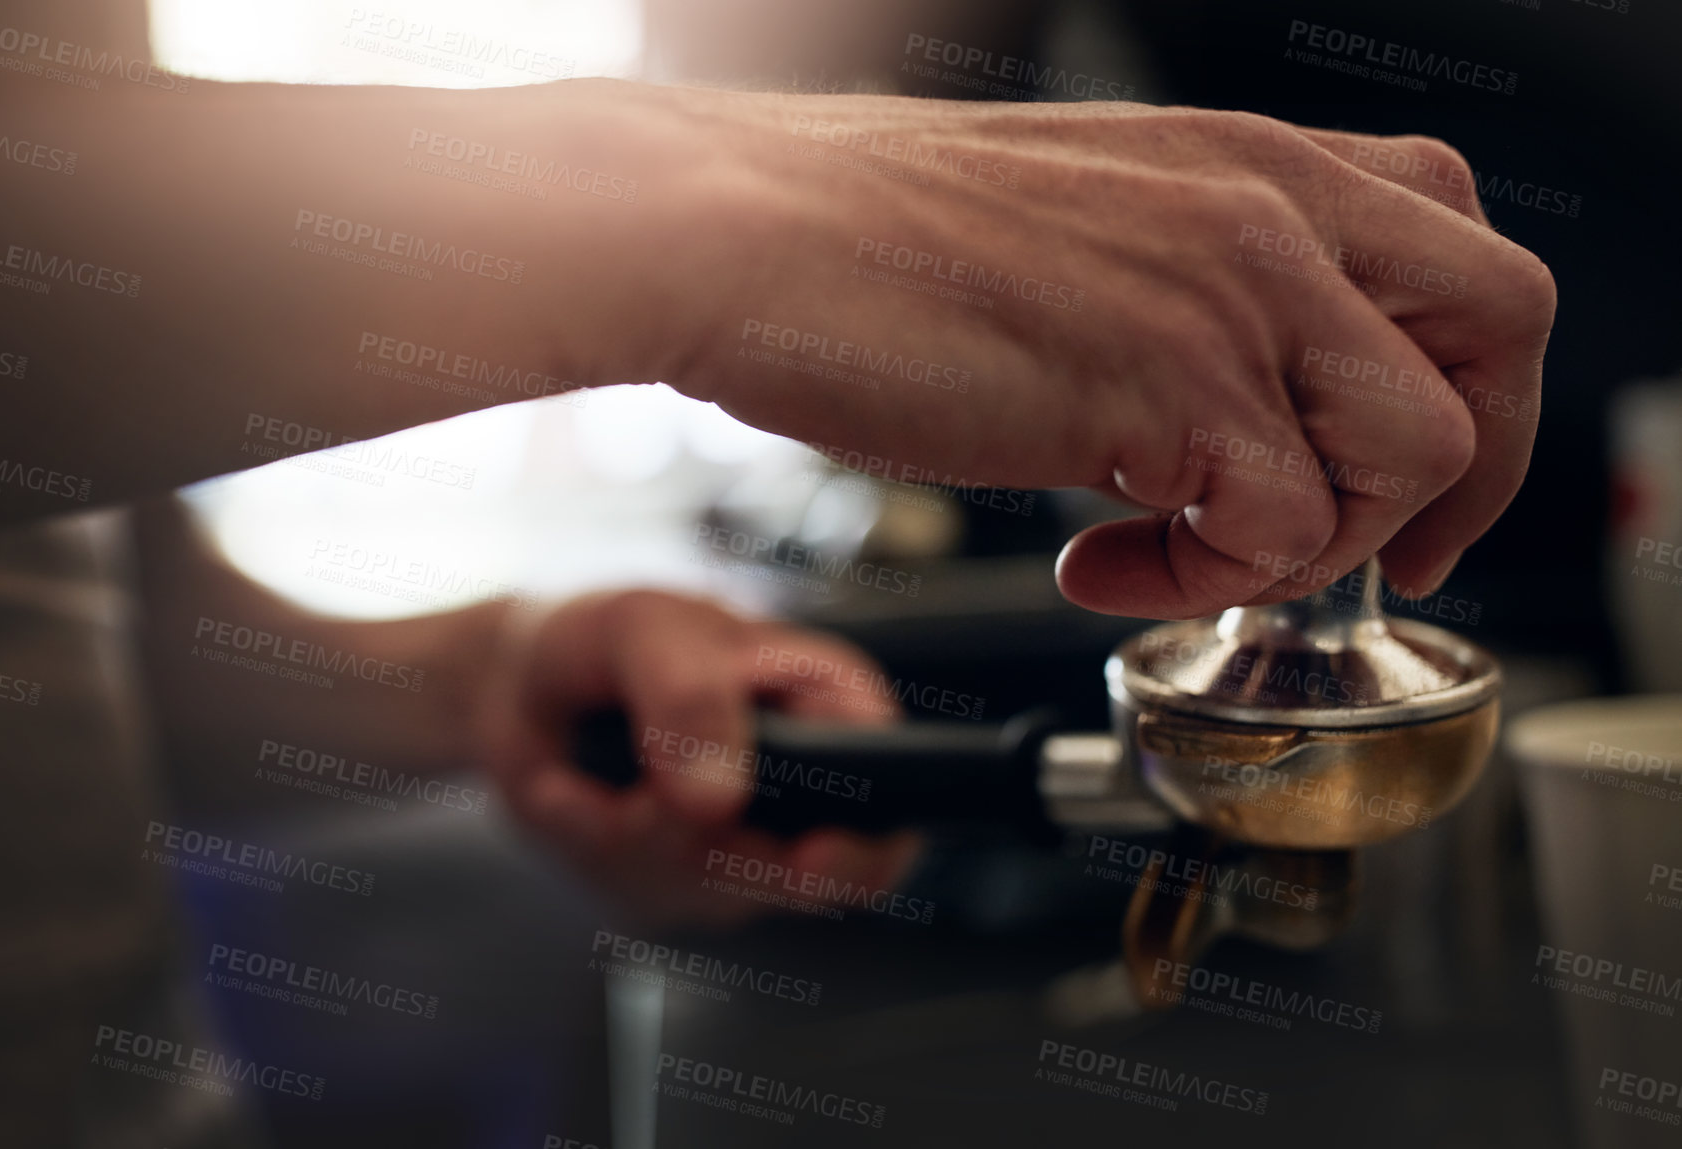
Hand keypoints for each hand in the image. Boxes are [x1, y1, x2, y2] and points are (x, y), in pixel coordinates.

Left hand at [474, 589, 920, 924]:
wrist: (520, 680)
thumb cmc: (610, 634)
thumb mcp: (646, 632)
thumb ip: (687, 698)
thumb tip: (719, 802)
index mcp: (831, 704)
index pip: (896, 796)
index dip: (864, 844)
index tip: (805, 859)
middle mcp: (807, 786)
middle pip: (802, 873)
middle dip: (700, 844)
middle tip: (636, 799)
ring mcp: (748, 844)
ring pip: (714, 893)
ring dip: (629, 841)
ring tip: (584, 771)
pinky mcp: (683, 884)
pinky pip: (647, 899)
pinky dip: (589, 849)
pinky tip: (563, 794)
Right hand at [568, 86, 1554, 616]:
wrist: (736, 234)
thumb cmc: (857, 236)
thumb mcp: (1072, 226)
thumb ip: (1178, 290)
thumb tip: (1214, 407)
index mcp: (1242, 159)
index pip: (1450, 240)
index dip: (1453, 370)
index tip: (1383, 467)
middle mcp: (1264, 205)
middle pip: (1501, 322)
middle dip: (1462, 463)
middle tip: (1359, 541)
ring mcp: (1228, 290)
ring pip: (1419, 446)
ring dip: (1317, 540)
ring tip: (1181, 553)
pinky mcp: (1166, 386)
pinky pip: (1282, 530)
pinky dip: (1209, 579)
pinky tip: (1100, 558)